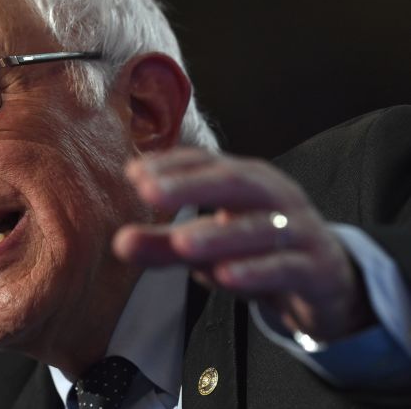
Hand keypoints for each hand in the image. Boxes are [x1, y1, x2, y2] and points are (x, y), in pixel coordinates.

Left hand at [112, 147, 374, 340]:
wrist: (326, 281)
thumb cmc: (256, 250)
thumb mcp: (206, 246)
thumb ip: (163, 243)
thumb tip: (119, 243)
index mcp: (243, 180)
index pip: (205, 163)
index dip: (171, 165)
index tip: (133, 173)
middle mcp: (272, 196)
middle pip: (233, 182)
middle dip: (191, 185)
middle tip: (150, 192)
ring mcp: (298, 230)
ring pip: (261, 228)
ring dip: (219, 234)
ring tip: (181, 242)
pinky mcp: (315, 267)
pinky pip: (287, 267)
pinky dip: (257, 271)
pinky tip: (227, 277)